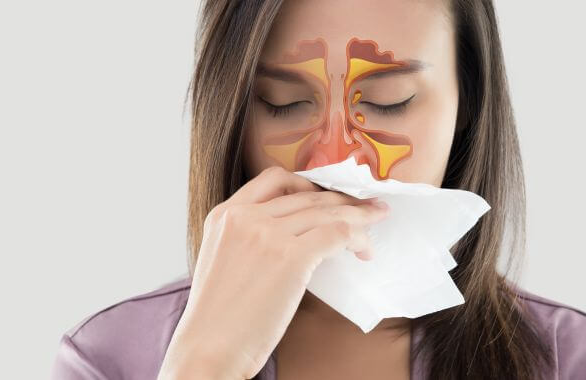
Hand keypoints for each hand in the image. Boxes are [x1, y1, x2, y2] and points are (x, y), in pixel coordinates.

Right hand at [157, 166, 389, 378]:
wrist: (209, 348)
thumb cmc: (220, 316)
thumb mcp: (222, 258)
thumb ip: (248, 236)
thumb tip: (295, 232)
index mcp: (224, 214)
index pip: (274, 179)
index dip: (309, 185)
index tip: (329, 197)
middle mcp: (245, 216)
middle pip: (307, 195)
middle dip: (343, 200)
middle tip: (367, 207)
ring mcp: (267, 234)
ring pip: (327, 211)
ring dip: (358, 217)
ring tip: (375, 223)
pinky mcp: (290, 256)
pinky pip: (336, 234)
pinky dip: (356, 238)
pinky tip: (362, 250)